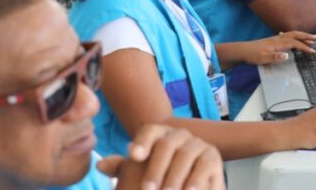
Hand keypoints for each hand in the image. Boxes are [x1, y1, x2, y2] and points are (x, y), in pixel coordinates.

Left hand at [102, 125, 224, 189]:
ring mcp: (198, 144)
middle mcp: (180, 135)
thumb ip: (121, 169)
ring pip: (185, 154)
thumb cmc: (159, 182)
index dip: (142, 141)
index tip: (134, 156)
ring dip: (174, 176)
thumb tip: (101, 165)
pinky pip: (204, 164)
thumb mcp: (136, 176)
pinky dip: (195, 180)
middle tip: (147, 188)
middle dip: (156, 167)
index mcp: (160, 135)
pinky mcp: (213, 157)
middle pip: (166, 143)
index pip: (150, 131)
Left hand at [242, 31, 315, 64]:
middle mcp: (278, 39)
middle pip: (295, 35)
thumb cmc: (252, 55)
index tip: (313, 51)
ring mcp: (276, 38)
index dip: (304, 47)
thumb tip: (287, 56)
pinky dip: (294, 35)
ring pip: (292, 34)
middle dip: (306, 36)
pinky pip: (287, 35)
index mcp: (278, 43)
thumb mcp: (263, 59)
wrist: (242, 50)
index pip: (295, 43)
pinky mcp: (273, 40)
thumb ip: (275, 57)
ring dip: (301, 35)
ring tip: (310, 38)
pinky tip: (293, 37)